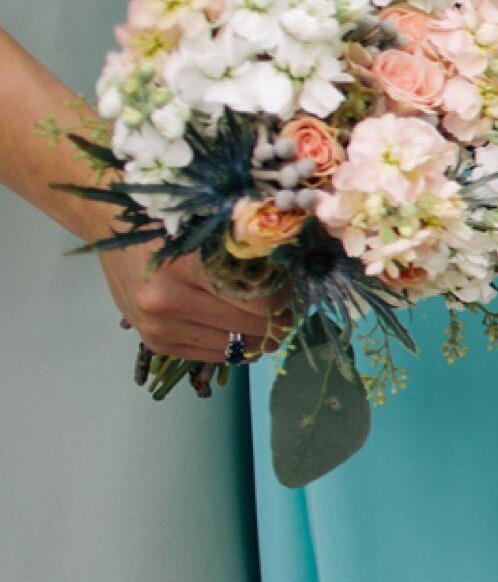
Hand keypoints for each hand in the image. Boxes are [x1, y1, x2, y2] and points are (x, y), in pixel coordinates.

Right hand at [98, 246, 285, 363]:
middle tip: (287, 312)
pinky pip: (211, 355)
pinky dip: (232, 346)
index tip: (295, 296)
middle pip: (249, 327)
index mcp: (185, 269)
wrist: (115, 230)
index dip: (284, 302)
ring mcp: (156, 327)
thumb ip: (251, 256)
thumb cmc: (172, 226)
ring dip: (256, 337)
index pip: (260, 303)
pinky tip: (238, 330)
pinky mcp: (154, 343)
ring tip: (265, 321)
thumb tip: (298, 283)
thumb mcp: (213, 231)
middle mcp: (166, 303)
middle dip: (276, 322)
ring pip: (233, 347)